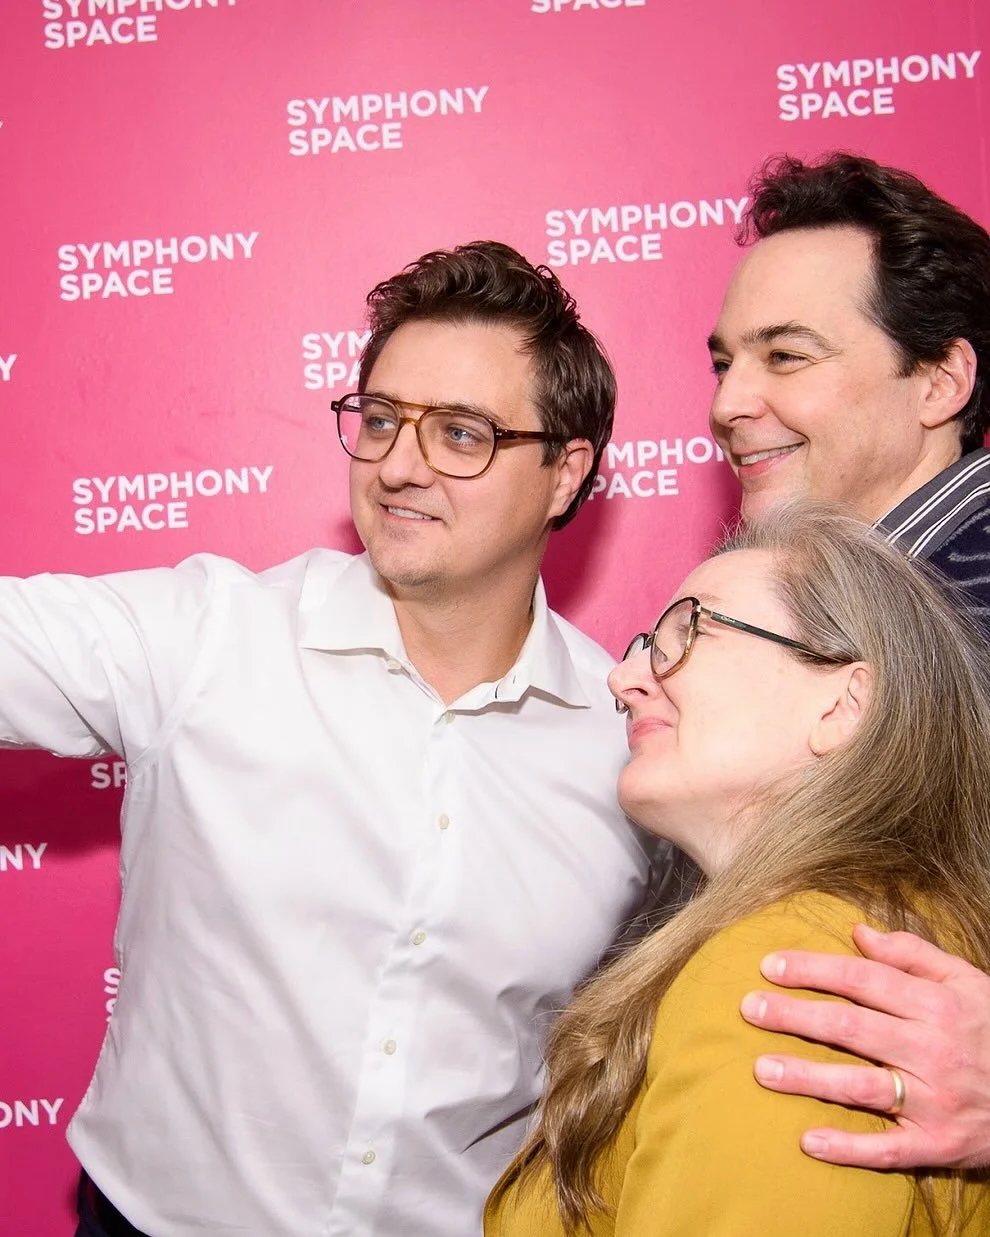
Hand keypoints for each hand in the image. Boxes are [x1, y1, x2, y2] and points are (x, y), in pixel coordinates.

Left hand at [739, 924, 989, 1169]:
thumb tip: (858, 934)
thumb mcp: (968, 981)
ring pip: (861, 1086)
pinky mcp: (939, 1145)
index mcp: (936, 1004)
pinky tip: (808, 1140)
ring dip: (808, 1078)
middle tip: (749, 1009)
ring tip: (761, 1069)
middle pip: (851, 1027)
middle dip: (795, 1017)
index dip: (813, 971)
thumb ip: (913, 955)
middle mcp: (932, 1050)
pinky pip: (888, 1149)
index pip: (861, 980)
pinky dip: (849, 1149)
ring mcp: (935, 1101)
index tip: (769, 966)